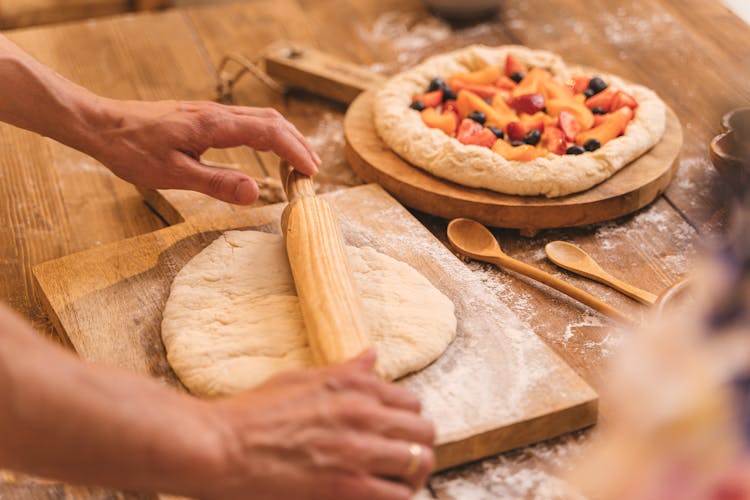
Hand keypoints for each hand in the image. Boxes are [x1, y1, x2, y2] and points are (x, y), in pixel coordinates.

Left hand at [89, 99, 320, 203]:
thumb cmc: (133, 151)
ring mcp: (211, 113)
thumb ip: (217, 183)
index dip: (295, 151)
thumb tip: (257, 193)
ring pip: (261, 118)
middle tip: (314, 170)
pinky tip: (267, 149)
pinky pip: (247, 121)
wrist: (103, 125)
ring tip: (299, 161)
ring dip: (285, 137)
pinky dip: (268, 135)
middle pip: (272, 121)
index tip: (312, 171)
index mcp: (214, 126)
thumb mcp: (174, 175)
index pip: (269, 133)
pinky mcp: (204, 117)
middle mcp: (217, 114)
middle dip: (298, 143)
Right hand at [203, 351, 435, 499]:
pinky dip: (396, 496)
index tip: (393, 433)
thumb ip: (345, 370)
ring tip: (394, 480)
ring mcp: (358, 450)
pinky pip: (398, 496)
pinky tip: (379, 494)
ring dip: (412, 473)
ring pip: (420, 463)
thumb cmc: (252, 412)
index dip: (406, 420)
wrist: (220, 446)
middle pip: (425, 431)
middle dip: (417, 445)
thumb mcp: (301, 378)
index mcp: (353, 385)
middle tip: (400, 459)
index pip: (411, 401)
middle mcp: (363, 413)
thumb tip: (372, 355)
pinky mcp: (347, 487)